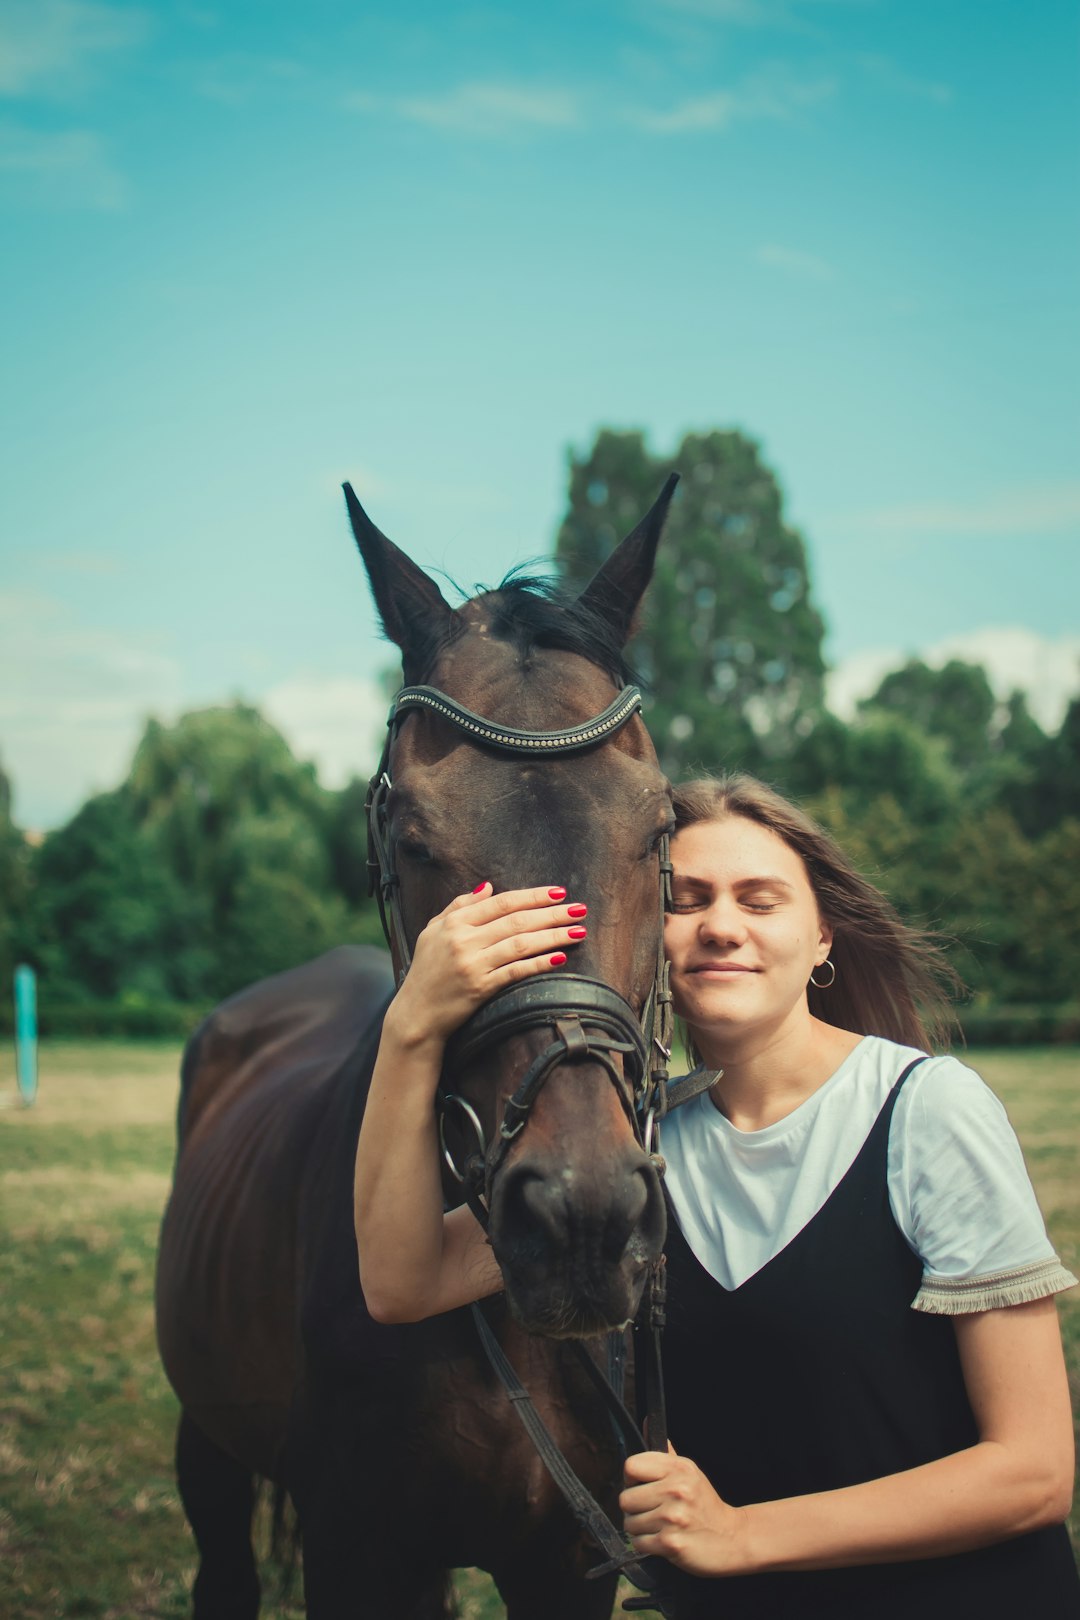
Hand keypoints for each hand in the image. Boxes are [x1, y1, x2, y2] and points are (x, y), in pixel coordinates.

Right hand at [387, 883, 586, 1050]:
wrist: (416, 1014)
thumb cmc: (427, 970)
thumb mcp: (434, 931)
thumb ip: (459, 906)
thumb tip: (488, 887)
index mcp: (455, 922)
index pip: (502, 903)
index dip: (532, 896)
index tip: (559, 893)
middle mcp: (463, 940)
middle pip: (517, 921)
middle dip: (552, 913)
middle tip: (579, 909)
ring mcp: (472, 964)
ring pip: (521, 944)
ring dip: (553, 936)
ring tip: (578, 931)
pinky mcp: (480, 988)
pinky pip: (515, 971)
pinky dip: (538, 963)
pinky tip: (559, 958)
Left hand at [621, 1445, 750, 1576]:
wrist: (731, 1538)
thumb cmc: (705, 1504)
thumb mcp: (689, 1472)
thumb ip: (666, 1453)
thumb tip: (647, 1422)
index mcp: (678, 1469)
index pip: (631, 1466)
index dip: (632, 1479)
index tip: (642, 1487)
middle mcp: (676, 1490)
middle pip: (625, 1499)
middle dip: (635, 1509)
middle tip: (653, 1511)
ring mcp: (673, 1517)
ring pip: (629, 1523)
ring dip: (640, 1529)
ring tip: (659, 1526)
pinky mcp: (671, 1543)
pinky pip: (638, 1543)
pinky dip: (646, 1545)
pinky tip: (663, 1540)